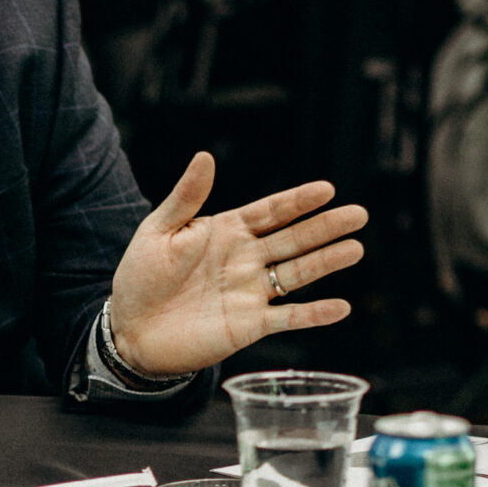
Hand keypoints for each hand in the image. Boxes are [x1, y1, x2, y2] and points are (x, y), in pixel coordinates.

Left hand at [108, 153, 365, 377]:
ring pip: (297, 274)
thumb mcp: (158, 231)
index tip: (326, 189)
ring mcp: (250, 292)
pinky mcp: (248, 325)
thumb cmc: (140, 278)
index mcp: (227, 231)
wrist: (129, 330)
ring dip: (326, 262)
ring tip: (356, 249)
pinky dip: (314, 314)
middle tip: (358, 214)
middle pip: (293, 239)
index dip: (298, 201)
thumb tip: (205, 156)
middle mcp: (245, 259)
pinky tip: (341, 307)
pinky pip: (288, 318)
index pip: (271, 211)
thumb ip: (186, 198)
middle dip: (325, 227)